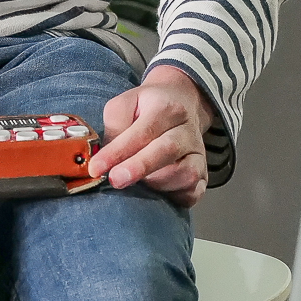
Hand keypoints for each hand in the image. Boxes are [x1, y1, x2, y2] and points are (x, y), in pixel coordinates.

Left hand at [89, 64, 212, 204]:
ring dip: (157, 184)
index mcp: (166, 109)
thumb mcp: (126, 103)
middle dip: (138, 168)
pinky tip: (158, 193)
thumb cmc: (149, 107)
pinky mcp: (204, 174)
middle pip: (167, 150)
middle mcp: (187, 131)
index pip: (142, 132)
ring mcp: (198, 154)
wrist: (182, 104)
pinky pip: (193, 192)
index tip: (96, 167)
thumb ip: (114, 125)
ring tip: (138, 182)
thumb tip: (106, 154)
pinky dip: (175, 197)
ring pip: (185, 174)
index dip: (117, 152)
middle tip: (115, 180)